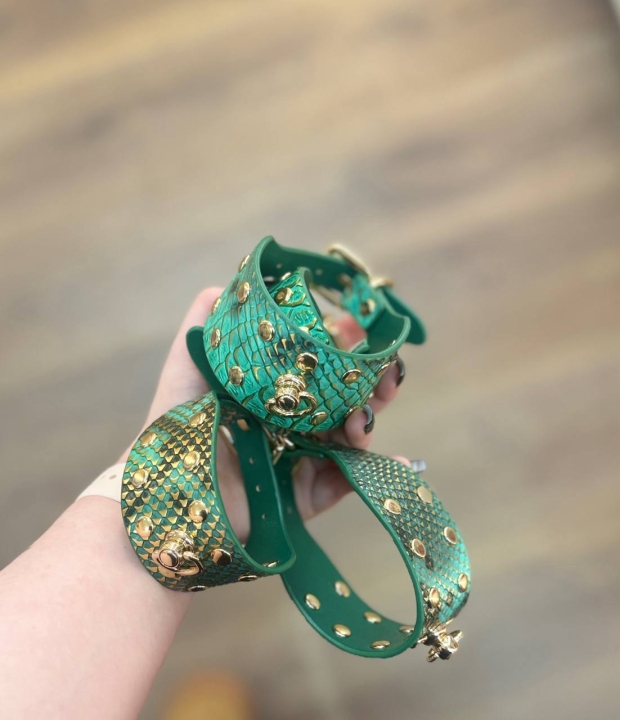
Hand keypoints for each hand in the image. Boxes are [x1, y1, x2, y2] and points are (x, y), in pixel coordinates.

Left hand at [122, 288, 405, 541]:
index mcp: (267, 392)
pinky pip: (343, 485)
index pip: (316, 365)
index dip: (342, 349)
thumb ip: (201, 327)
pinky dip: (373, 473)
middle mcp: (286, 424)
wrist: (165, 492)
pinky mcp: (301, 502)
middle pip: (341, 401)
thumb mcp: (186, 366)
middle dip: (370, 386)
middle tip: (386, 378)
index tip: (359, 331)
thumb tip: (220, 287)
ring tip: (363, 421)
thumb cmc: (176, 424)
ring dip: (367, 423)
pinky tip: (400, 458)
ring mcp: (296, 462)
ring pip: (348, 439)